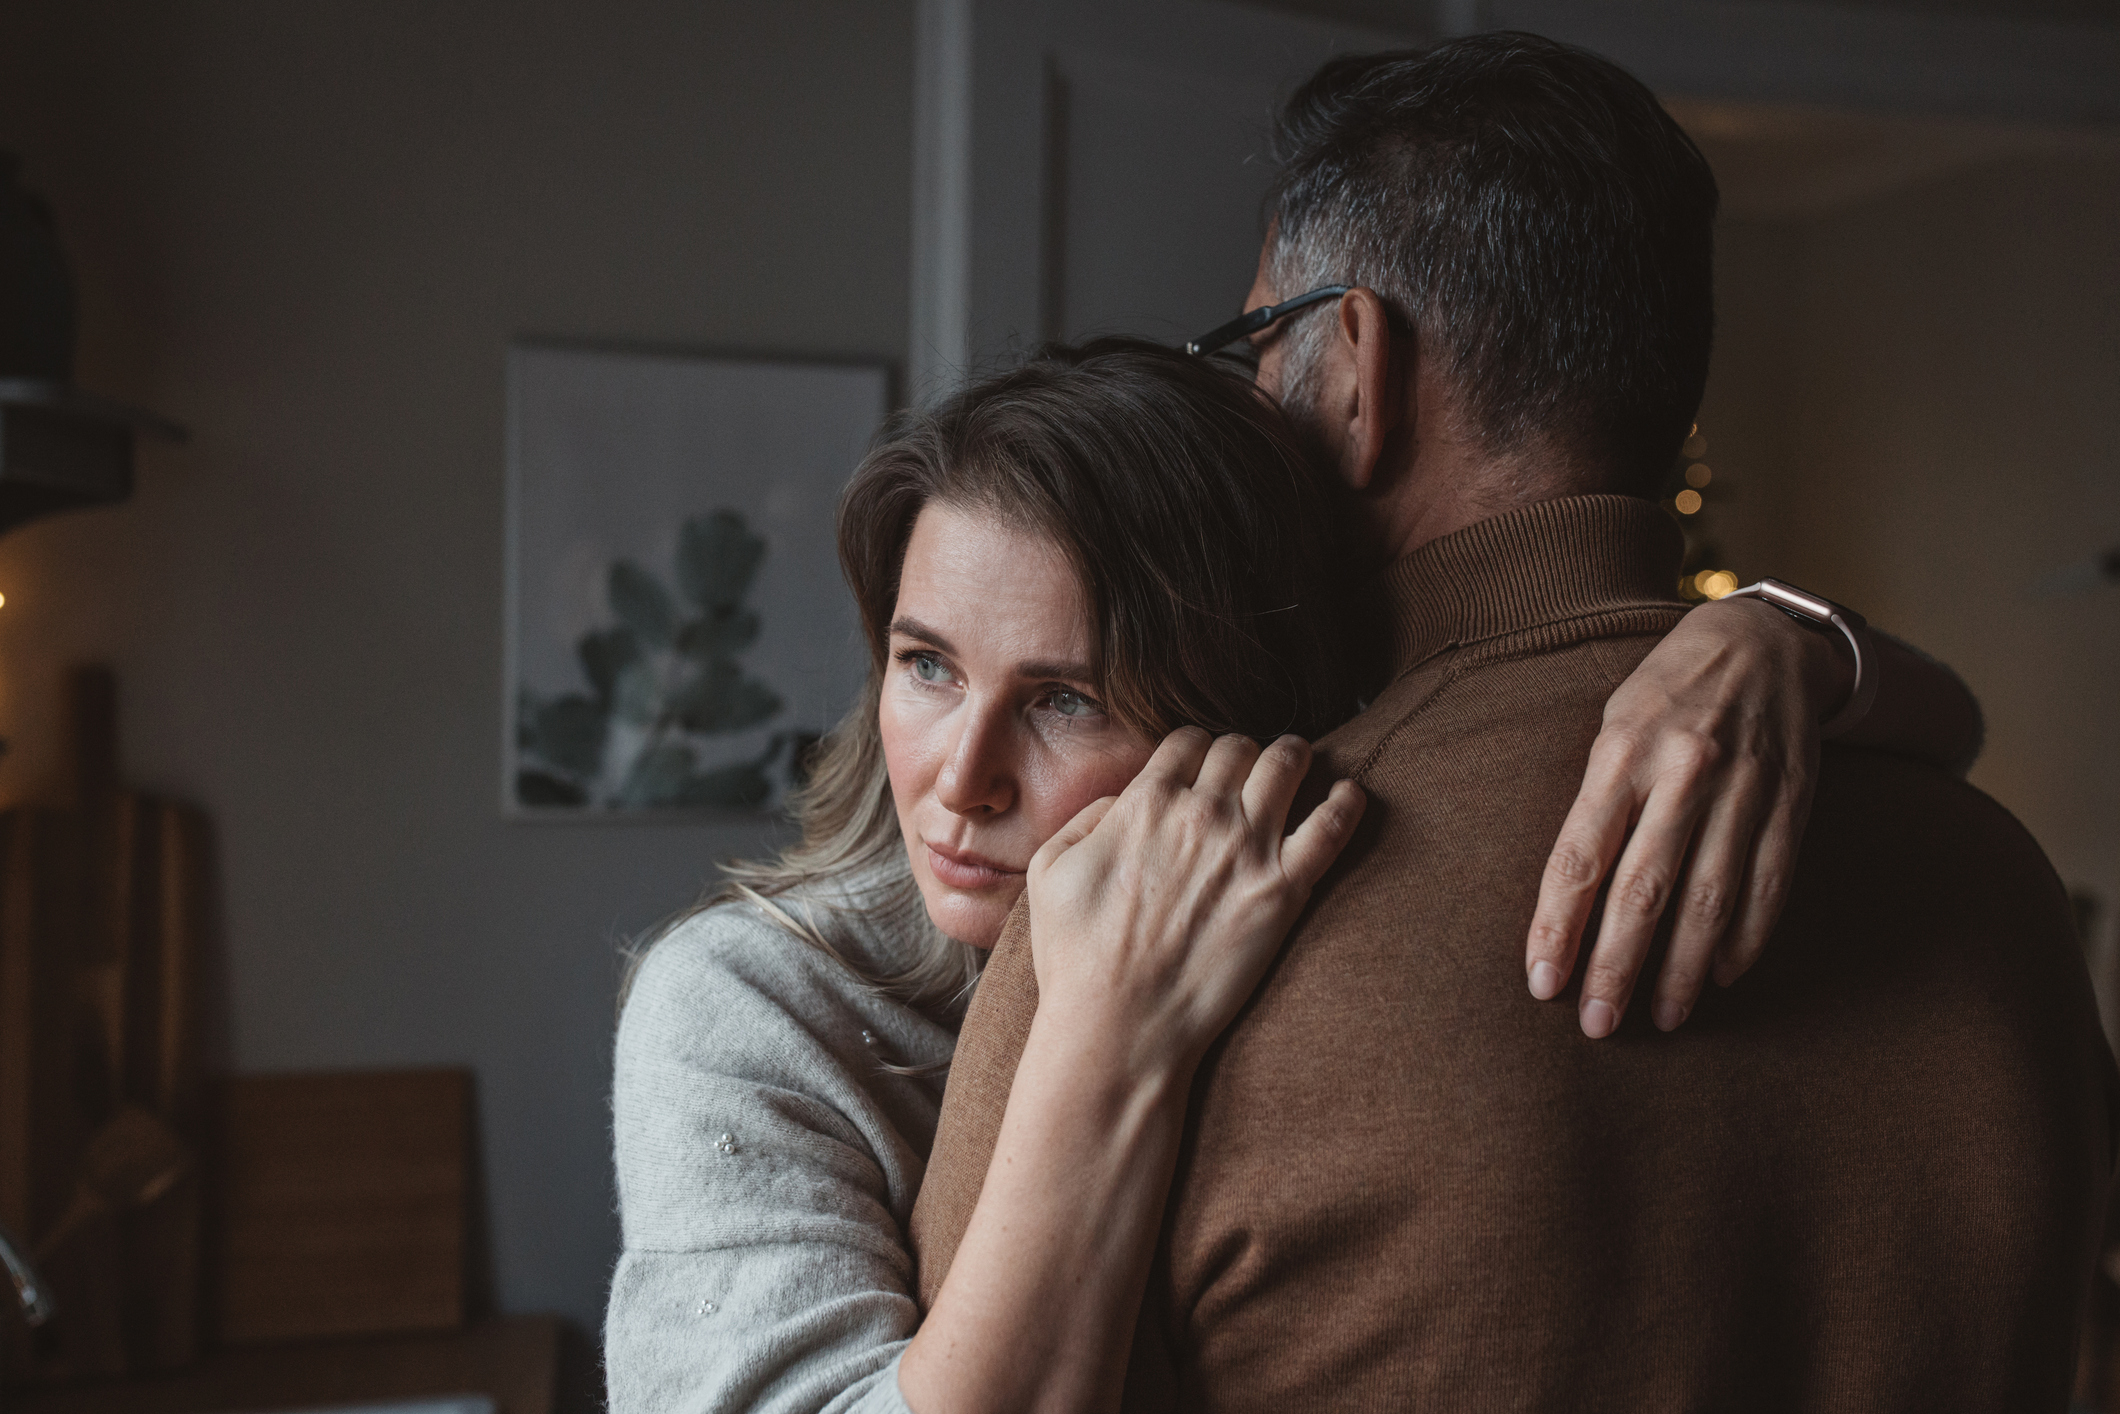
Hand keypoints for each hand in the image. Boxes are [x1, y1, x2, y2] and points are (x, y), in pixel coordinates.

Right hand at [1027, 728, 1365, 1082]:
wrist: (1119, 1025)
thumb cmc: (1076, 957)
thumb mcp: (1050, 870)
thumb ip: (1086, 819)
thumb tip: (1122, 800)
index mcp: (1146, 802)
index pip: (1188, 742)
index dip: (1196, 748)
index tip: (1203, 765)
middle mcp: (1202, 813)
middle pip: (1239, 748)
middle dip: (1243, 751)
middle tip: (1250, 767)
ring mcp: (1248, 849)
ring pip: (1287, 766)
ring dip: (1293, 756)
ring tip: (1298, 762)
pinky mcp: (1283, 892)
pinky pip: (1331, 828)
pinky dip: (1346, 802)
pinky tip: (1350, 794)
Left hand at [1523, 598, 1849, 1036]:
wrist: (1762, 641)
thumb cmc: (1665, 693)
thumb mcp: (1612, 727)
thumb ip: (1595, 804)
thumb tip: (1566, 898)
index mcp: (1622, 753)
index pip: (1579, 857)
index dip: (1558, 926)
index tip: (1542, 982)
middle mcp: (1684, 773)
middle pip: (1643, 890)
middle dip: (1617, 966)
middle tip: (1596, 1025)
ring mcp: (1744, 790)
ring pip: (1708, 899)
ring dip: (1682, 969)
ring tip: (1662, 1018)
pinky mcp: (1791, 804)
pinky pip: (1768, 885)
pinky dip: (1745, 937)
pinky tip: (1721, 976)